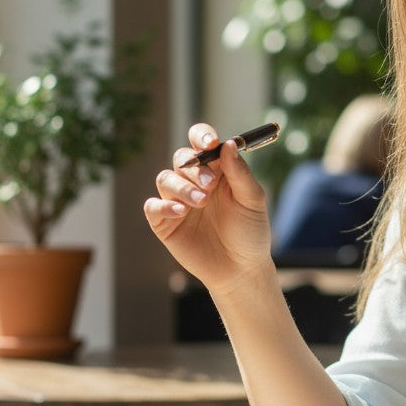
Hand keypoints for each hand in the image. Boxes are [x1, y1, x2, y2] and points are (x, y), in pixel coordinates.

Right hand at [143, 123, 272, 292]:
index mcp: (218, 170)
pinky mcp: (165, 222)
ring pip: (165, 179)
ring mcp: (178, 201)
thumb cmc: (250, 232)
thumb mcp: (252, 200)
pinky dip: (163, 205)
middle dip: (195, 168)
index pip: (202, 143)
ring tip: (201, 202)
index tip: (209, 143)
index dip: (202, 136)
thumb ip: (240, 173)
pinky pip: (152, 206)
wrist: (241, 269)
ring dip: (182, 187)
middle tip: (211, 185)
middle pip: (182, 158)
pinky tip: (180, 212)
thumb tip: (229, 144)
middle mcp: (195, 181)